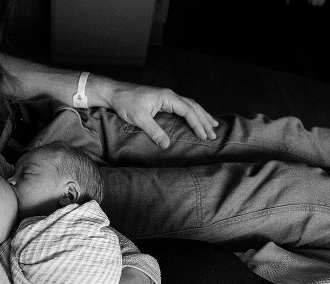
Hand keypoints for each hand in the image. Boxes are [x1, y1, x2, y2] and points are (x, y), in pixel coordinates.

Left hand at [92, 77, 218, 148]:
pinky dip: (193, 113)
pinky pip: (183, 106)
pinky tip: (196, 118)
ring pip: (190, 106)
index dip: (198, 124)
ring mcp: (167, 97)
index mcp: (167, 97)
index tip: (204, 136)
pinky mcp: (163, 100)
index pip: (188, 111)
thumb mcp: (139, 119)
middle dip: (205, 121)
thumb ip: (154, 131)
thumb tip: (167, 145)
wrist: (115, 92)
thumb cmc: (125, 103)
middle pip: (194, 107)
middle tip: (214, 134)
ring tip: (213, 126)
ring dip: (202, 116)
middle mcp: (170, 95)